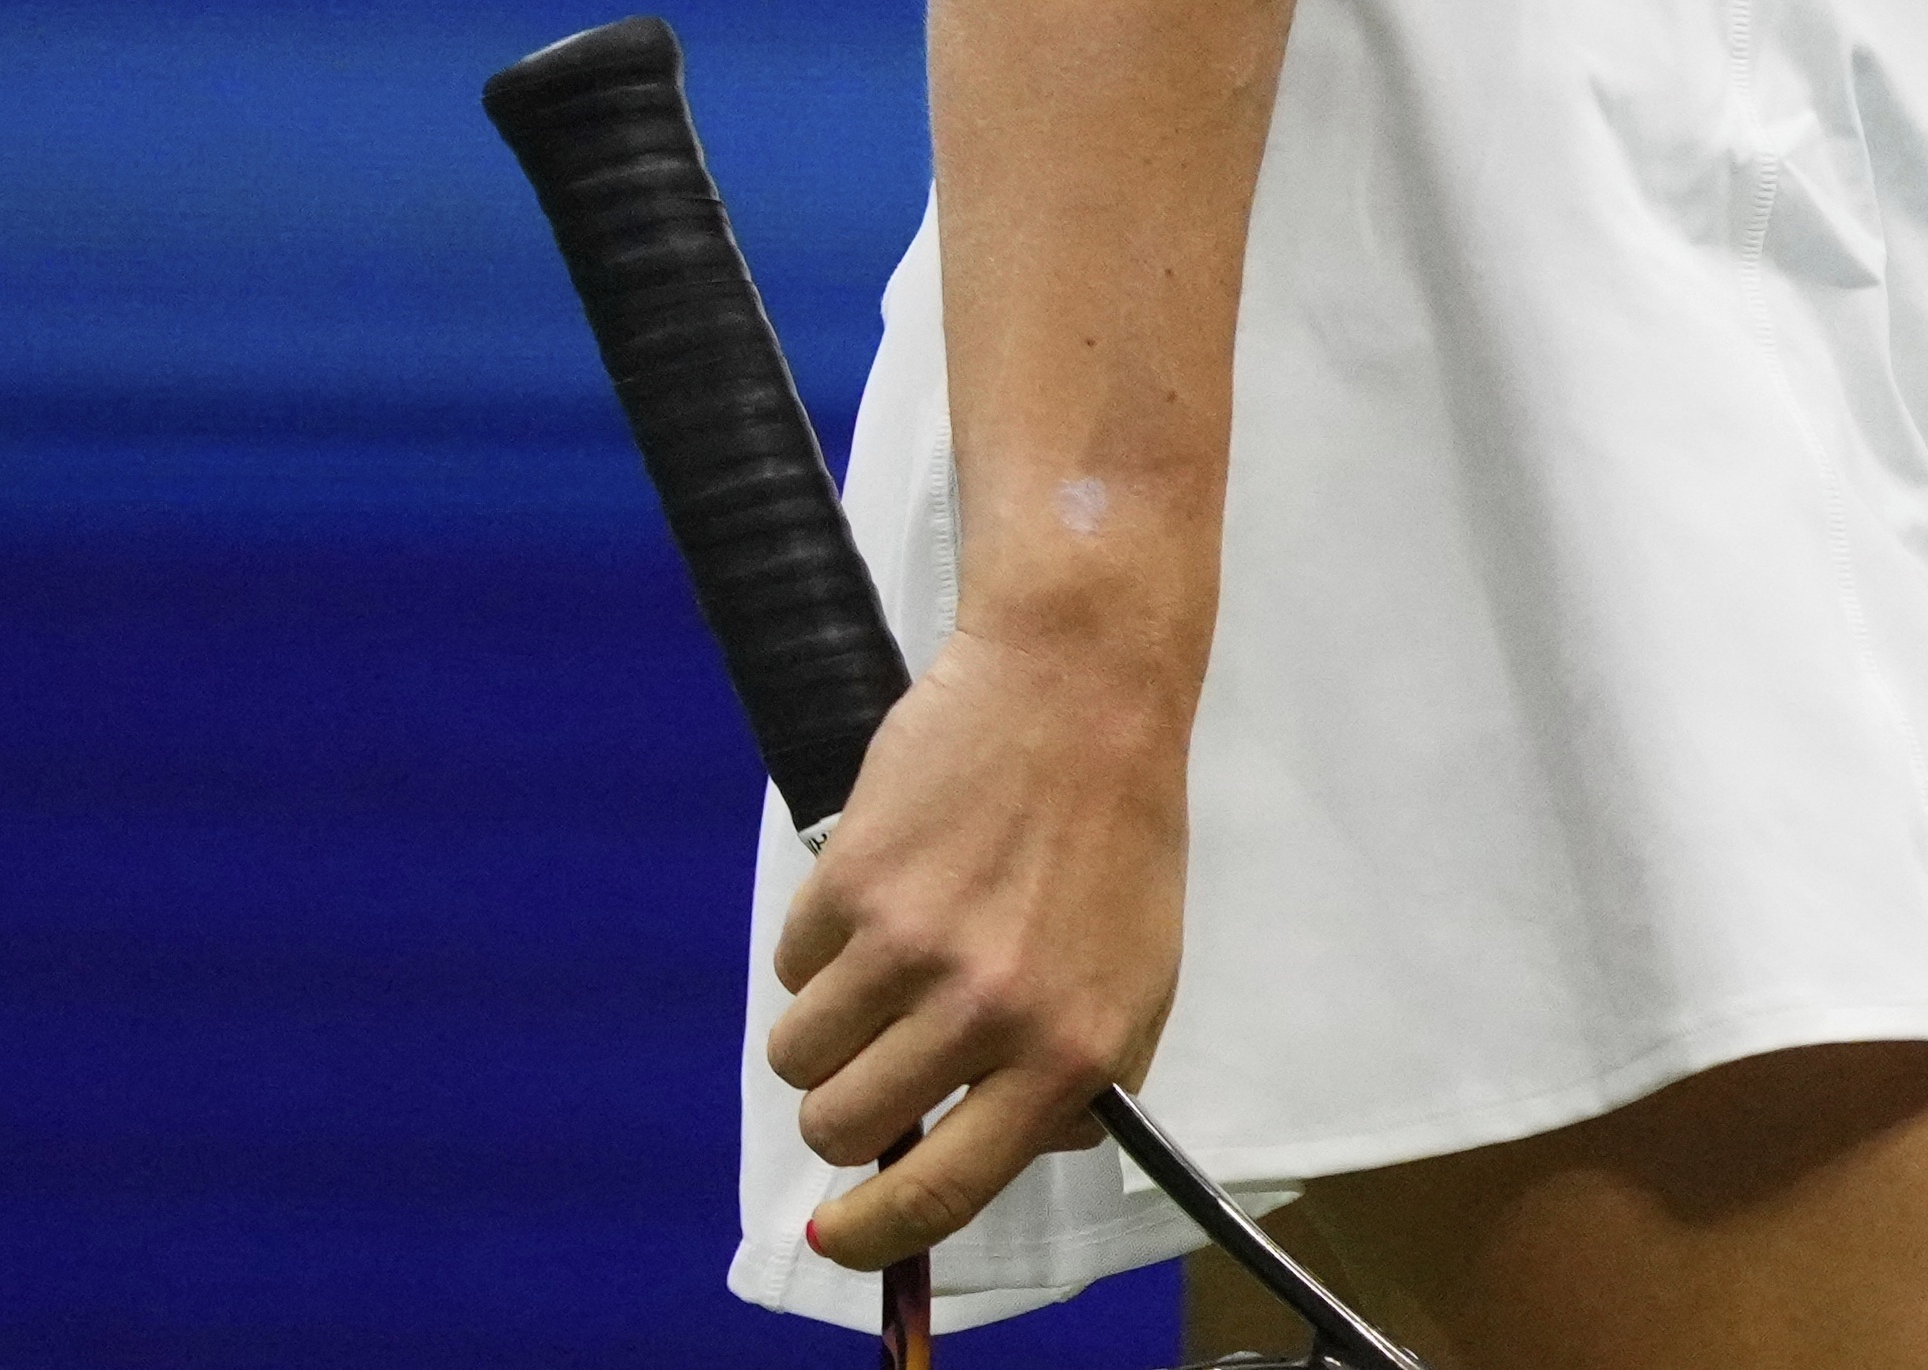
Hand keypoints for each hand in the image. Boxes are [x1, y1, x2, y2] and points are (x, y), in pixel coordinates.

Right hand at [759, 623, 1190, 1267]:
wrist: (1080, 688)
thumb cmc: (1115, 836)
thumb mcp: (1139, 977)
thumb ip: (1080, 1083)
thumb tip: (997, 1160)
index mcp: (1071, 1050)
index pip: (945, 1192)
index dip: (874, 1233)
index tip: (837, 1239)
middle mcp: (991, 1013)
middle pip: (842, 1129)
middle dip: (842, 1107)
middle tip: (877, 1050)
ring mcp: (915, 950)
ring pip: (801, 1059)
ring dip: (825, 1027)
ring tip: (889, 957)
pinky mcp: (852, 887)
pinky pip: (789, 969)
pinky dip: (819, 946)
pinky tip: (886, 889)